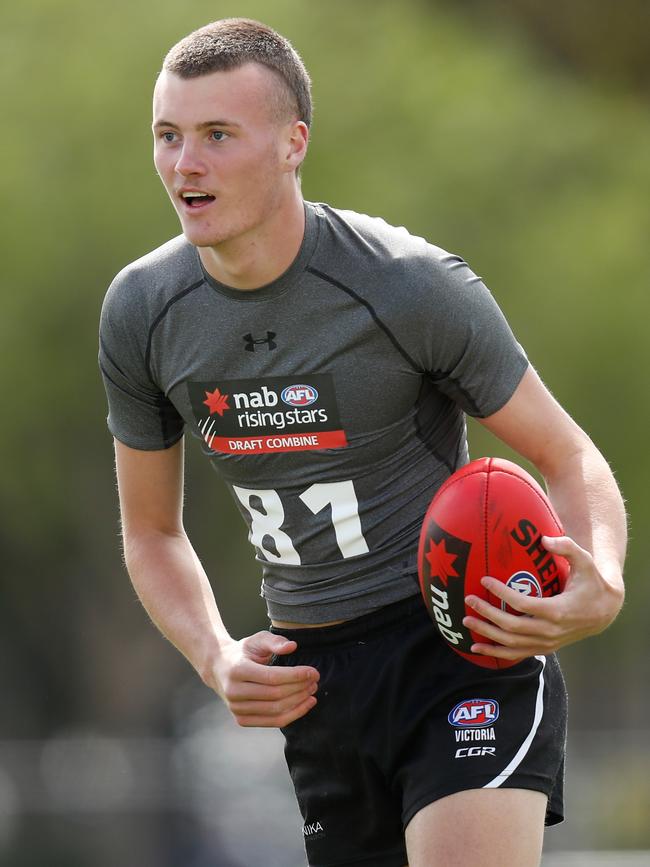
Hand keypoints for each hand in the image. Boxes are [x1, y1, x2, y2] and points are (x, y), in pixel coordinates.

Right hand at [208, 630, 318, 727]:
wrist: (219, 669)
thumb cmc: (243, 653)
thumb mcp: (256, 640)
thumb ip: (274, 641)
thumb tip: (292, 646)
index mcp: (237, 670)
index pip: (272, 677)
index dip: (296, 676)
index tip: (313, 672)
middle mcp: (234, 691)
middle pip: (276, 695)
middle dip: (300, 688)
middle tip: (315, 680)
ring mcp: (236, 708)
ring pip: (276, 711)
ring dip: (299, 702)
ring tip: (312, 691)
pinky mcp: (242, 720)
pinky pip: (272, 722)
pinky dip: (292, 715)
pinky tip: (305, 704)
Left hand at [463, 535, 624, 661]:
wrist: (604, 612)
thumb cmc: (591, 582)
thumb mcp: (585, 561)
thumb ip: (567, 547)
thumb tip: (543, 539)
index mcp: (558, 611)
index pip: (523, 604)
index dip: (502, 593)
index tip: (484, 580)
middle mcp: (550, 631)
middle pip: (512, 627)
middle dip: (487, 614)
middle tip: (468, 600)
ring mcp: (547, 643)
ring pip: (511, 644)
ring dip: (487, 634)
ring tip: (466, 621)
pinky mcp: (544, 648)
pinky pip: (516, 654)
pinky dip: (496, 652)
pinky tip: (477, 648)